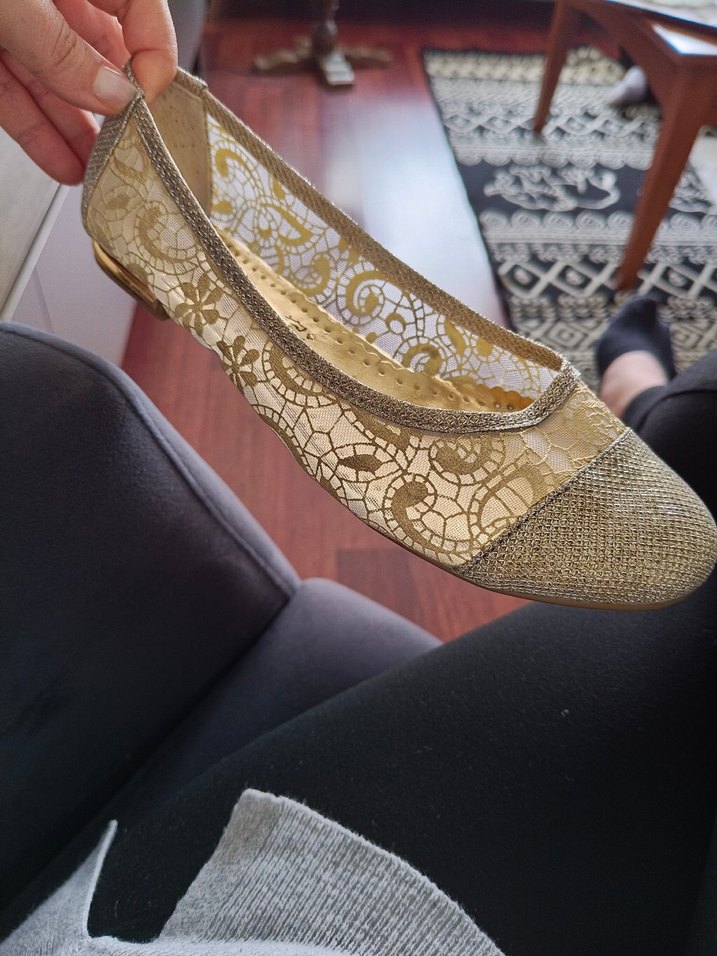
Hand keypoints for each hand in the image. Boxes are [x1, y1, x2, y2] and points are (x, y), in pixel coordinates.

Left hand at [0, 0, 177, 184]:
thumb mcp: (16, 3)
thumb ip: (62, 50)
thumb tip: (113, 95)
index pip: (141, 10)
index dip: (153, 57)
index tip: (143, 101)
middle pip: (102, 53)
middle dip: (114, 108)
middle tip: (128, 146)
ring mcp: (18, 21)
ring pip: (58, 82)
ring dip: (78, 132)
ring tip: (98, 170)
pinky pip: (18, 92)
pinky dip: (37, 129)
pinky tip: (59, 161)